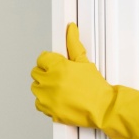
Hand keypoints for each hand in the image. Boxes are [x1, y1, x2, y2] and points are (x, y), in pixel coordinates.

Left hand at [31, 24, 138, 138]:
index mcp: (57, 67)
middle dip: (47, 74)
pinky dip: (46, 102)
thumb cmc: (96, 87)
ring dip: (45, 88)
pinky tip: (59, 99)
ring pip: (36, 88)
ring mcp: (46, 96)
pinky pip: (38, 103)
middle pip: (36, 72)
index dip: (50, 62)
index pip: (41, 58)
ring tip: (61, 89)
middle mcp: (49, 81)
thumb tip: (71, 29)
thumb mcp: (85, 62)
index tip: (57, 66)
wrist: (102, 108)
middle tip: (61, 79)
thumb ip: (74, 44)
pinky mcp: (47, 109)